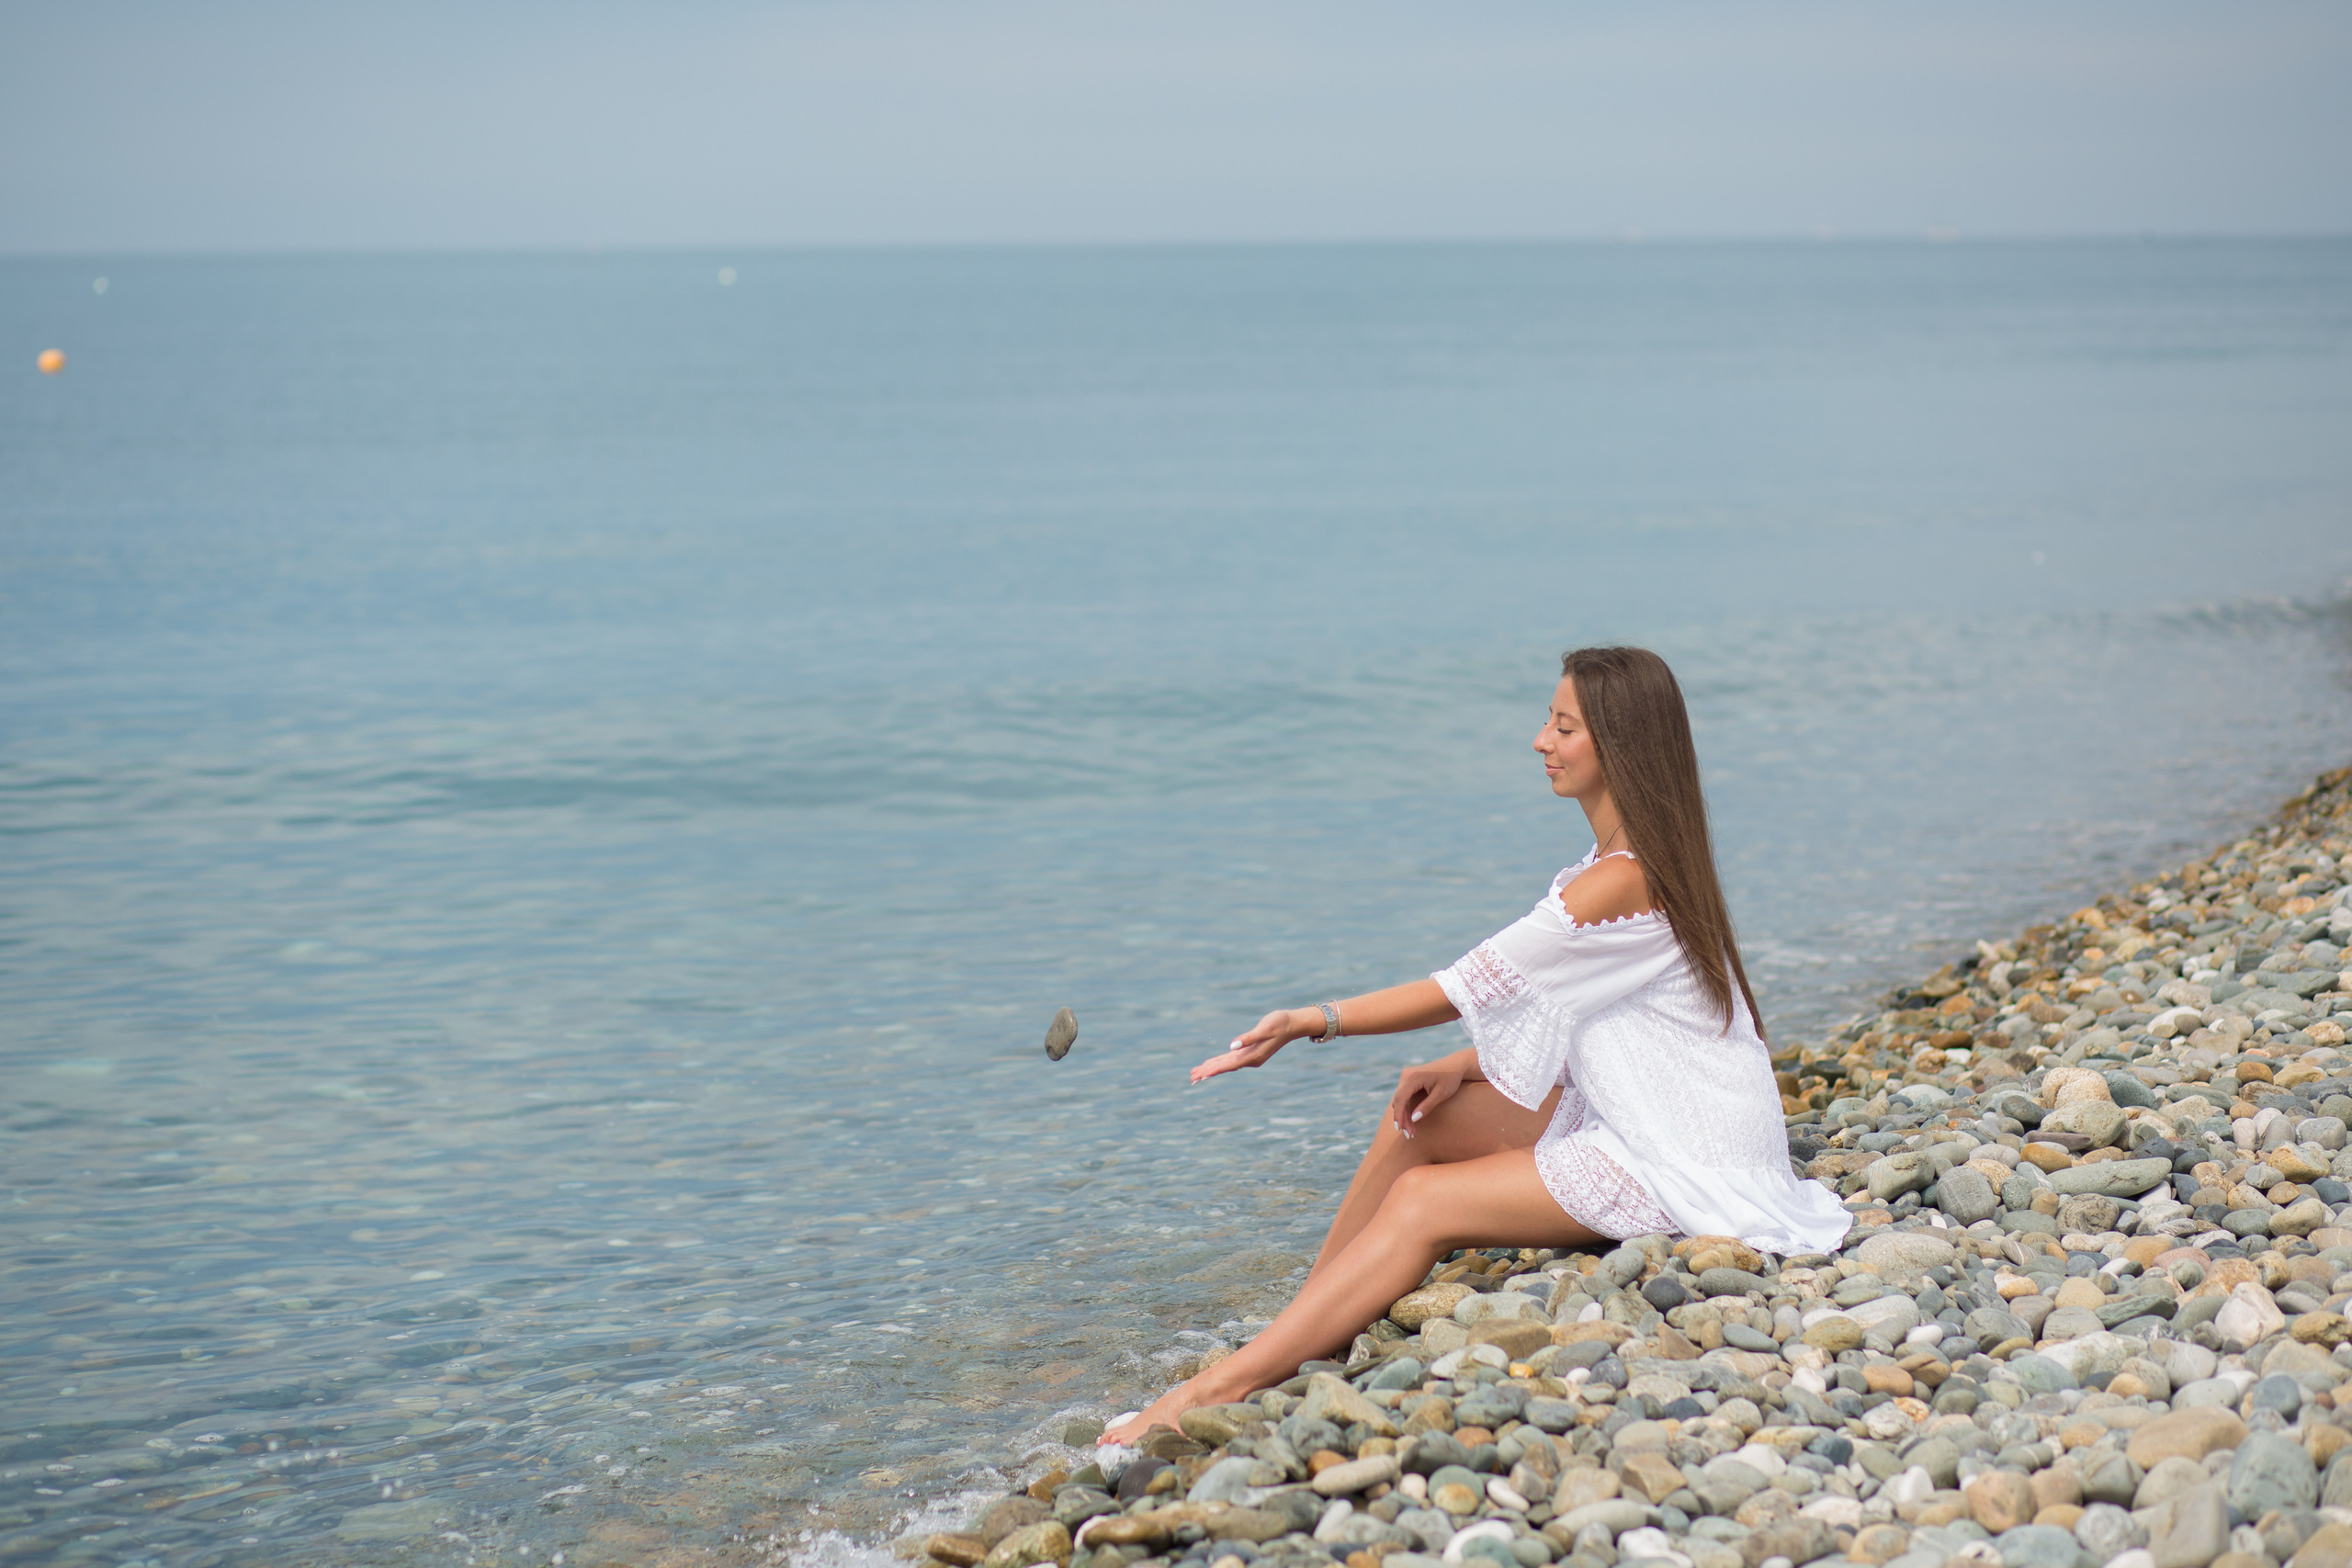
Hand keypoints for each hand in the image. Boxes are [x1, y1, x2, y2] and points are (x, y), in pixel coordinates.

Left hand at [1190, 1008, 1314, 1083]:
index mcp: (1253, 1055)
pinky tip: (1211, 1065)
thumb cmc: (1279, 1023)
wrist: (1292, 1025)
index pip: (1229, 1064)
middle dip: (1208, 1072)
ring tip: (1196, 1074)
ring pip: (1226, 1064)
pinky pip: (1231, 1060)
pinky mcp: (1249, 1053)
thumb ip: (1248, 1038)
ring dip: (1211, 1068)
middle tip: (1191, 1078)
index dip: (1214, 1069)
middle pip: (1225, 1067)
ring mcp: (1250, 1057)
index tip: (1201, 1075)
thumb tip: (1232, 1046)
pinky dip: (1219, 1062)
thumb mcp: (1265, 1028)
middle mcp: (1250, 1060)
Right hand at [1386, 1058, 1465, 1137]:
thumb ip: (1427, 1106)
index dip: (1399, 1115)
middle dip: (1402, 1118)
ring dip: (1404, 1115)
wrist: (1456, 1064)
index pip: (1400, 1098)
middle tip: (1409, 1135)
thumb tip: (1413, 1119)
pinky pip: (1404, 1096)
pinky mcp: (1409, 1079)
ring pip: (1400, 1099)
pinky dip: (1407, 1108)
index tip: (1399, 1129)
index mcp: (1413, 1076)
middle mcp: (1406, 1074)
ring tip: (1411, 1131)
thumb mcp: (1441, 1094)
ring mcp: (1407, 1076)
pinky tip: (1411, 1121)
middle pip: (1398, 1100)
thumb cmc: (1451, 1078)